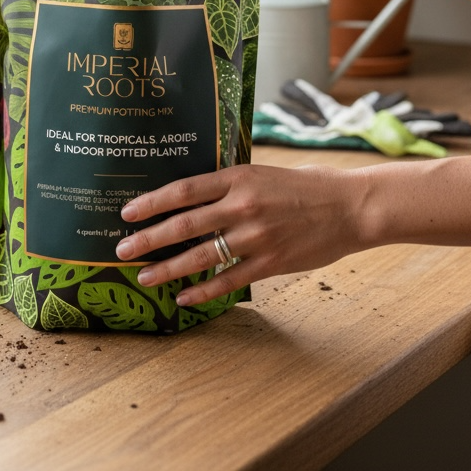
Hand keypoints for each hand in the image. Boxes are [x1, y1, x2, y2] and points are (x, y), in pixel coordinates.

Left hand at [115, 163, 368, 305]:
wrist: (349, 206)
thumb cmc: (307, 186)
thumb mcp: (263, 173)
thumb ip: (231, 184)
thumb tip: (194, 195)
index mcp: (239, 177)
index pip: (184, 189)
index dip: (152, 202)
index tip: (128, 212)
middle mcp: (242, 206)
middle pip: (183, 224)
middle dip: (148, 238)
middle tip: (122, 248)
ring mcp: (255, 236)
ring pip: (200, 255)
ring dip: (167, 268)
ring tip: (143, 276)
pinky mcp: (270, 262)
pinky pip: (227, 280)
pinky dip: (202, 290)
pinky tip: (182, 297)